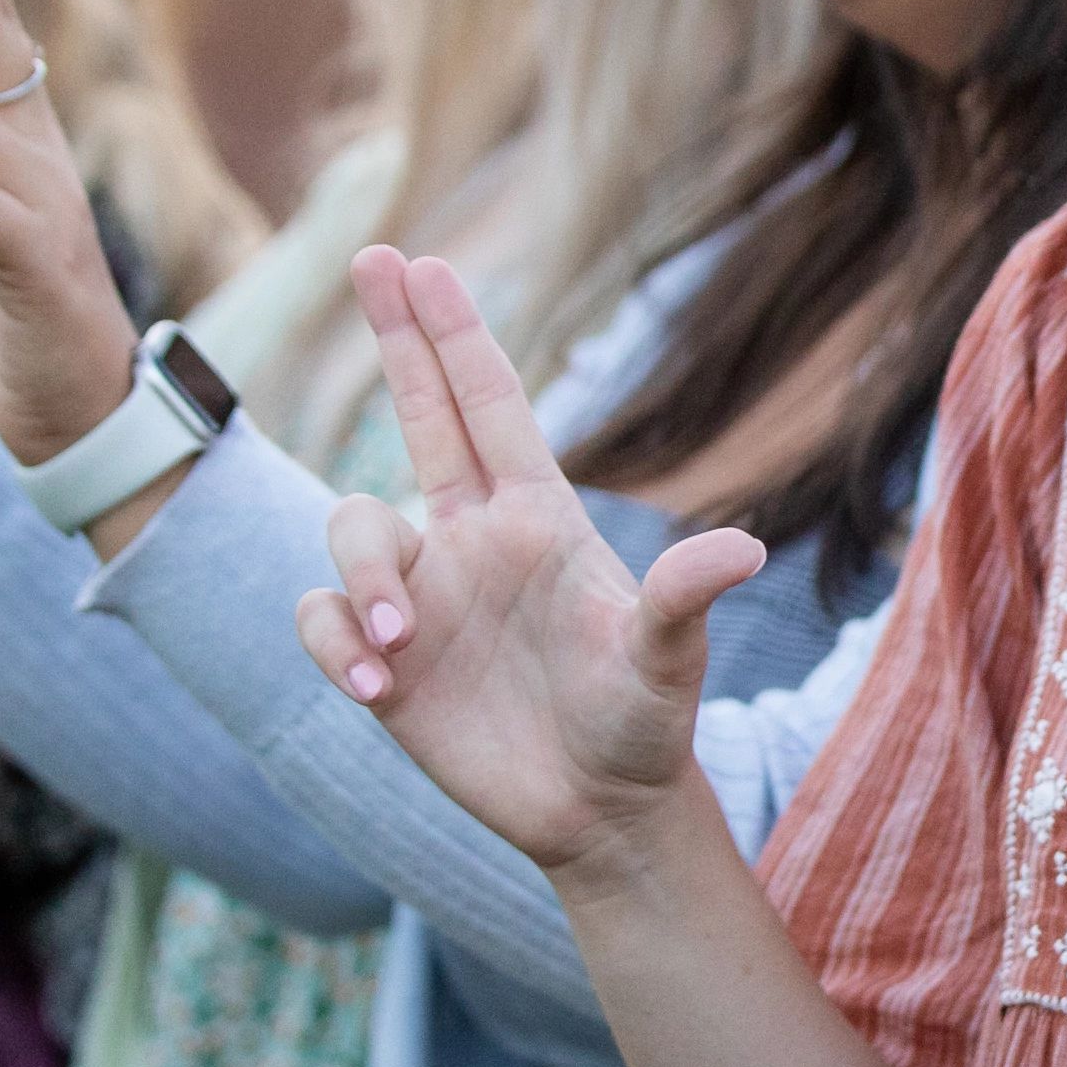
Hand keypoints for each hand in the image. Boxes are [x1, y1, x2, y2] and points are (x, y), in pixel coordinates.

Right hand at [299, 244, 762, 884]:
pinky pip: (320, 617)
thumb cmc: (643, 722)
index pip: (489, 406)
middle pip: (419, 415)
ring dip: (362, 577)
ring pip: (350, 530)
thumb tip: (746, 548)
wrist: (601, 810)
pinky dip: (336, 643)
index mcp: (537, 518)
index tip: (423, 261)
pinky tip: (380, 690)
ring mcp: (422, 594)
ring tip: (404, 641)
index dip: (456, 335)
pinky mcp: (381, 659)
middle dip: (395, 335)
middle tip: (370, 255)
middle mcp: (471, 539)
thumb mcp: (667, 660)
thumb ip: (682, 600)